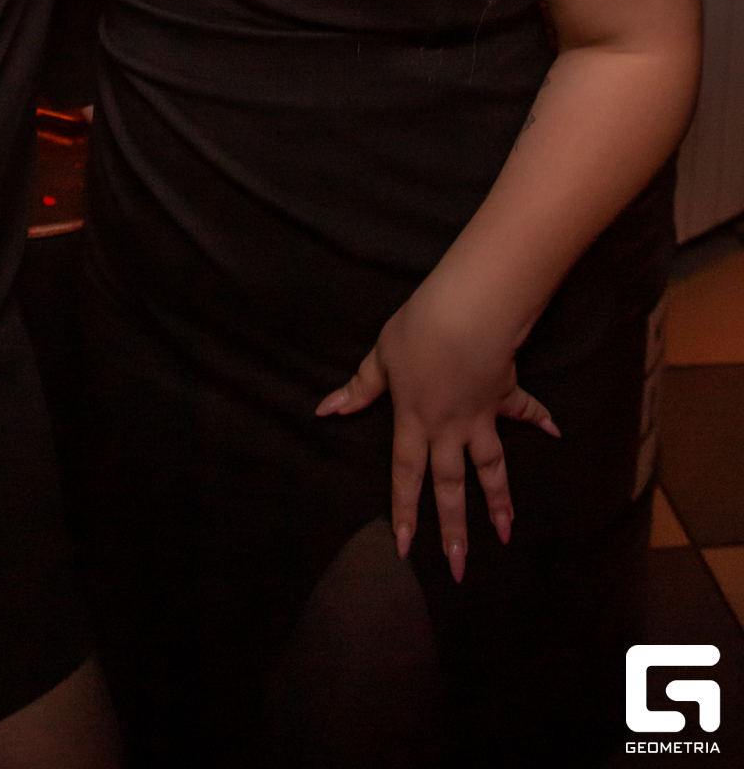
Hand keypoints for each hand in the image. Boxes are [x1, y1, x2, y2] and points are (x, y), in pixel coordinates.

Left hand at [315, 284, 559, 582]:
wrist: (467, 315)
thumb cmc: (418, 332)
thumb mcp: (381, 357)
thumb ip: (359, 388)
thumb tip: (326, 410)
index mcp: (414, 420)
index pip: (406, 475)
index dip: (405, 512)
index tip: (405, 549)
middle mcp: (449, 428)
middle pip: (450, 485)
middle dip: (454, 529)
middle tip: (460, 567)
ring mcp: (480, 415)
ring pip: (490, 466)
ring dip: (499, 500)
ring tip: (507, 533)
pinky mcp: (504, 393)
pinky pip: (524, 409)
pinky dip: (540, 418)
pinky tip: (556, 432)